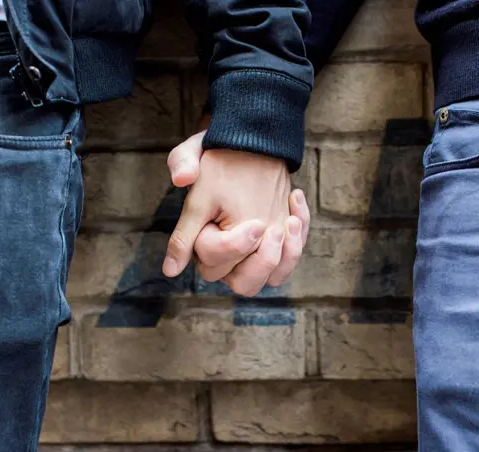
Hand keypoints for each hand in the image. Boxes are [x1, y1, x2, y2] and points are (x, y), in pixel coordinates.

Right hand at [164, 129, 309, 295]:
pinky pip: (289, 263)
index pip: (214, 260)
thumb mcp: (196, 156)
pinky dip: (299, 240)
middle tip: (272, 230)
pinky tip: (295, 202)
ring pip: (270, 280)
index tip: (256, 223)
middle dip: (263, 259)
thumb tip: (180, 180)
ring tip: (291, 223)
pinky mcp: (274, 250)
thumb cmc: (219, 157)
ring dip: (286, 257)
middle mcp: (226, 257)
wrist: (247, 148)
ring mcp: (251, 256)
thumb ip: (183, 164)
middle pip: (243, 284)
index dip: (235, 246)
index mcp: (201, 240)